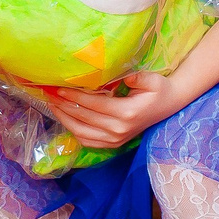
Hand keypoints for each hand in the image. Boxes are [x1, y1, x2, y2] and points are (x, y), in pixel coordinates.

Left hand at [48, 72, 184, 148]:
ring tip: (53, 105)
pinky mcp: (113, 144)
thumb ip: (134, 76)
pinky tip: (66, 118)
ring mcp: (116, 139)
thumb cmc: (159, 89)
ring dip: (64, 118)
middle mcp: (119, 129)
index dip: (74, 95)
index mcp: (127, 113)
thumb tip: (113, 74)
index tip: (58, 87)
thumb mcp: (151, 79)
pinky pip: (87, 140)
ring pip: (81, 131)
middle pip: (83, 117)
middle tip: (49, 93)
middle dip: (63, 105)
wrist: (170, 105)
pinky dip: (73, 130)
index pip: (92, 104)